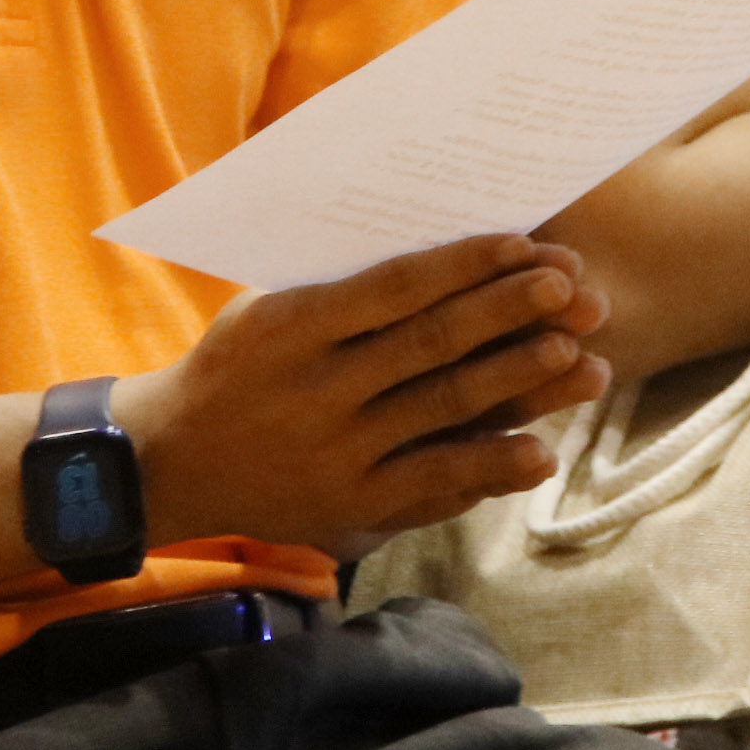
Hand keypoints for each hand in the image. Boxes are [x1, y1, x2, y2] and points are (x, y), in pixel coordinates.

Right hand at [115, 235, 611, 553]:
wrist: (167, 462)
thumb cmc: (234, 366)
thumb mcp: (265, 307)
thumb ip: (342, 284)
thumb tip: (442, 245)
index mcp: (294, 325)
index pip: (396, 286)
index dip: (466, 264)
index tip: (526, 244)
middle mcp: (317, 390)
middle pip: (431, 344)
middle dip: (510, 313)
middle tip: (573, 289)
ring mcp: (337, 452)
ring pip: (444, 411)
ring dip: (519, 383)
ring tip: (582, 358)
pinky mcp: (350, 505)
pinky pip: (431, 483)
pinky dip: (489, 468)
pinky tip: (542, 452)